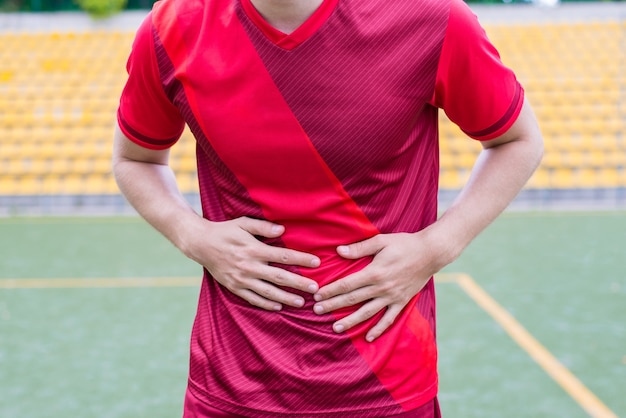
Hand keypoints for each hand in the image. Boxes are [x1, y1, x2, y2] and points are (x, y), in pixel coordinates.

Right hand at [184, 216, 319, 310]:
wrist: (200, 244)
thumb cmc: (225, 231)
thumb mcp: (243, 223)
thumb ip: (263, 227)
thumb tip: (282, 230)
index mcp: (254, 249)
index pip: (283, 256)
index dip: (301, 259)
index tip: (317, 262)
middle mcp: (249, 266)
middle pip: (279, 277)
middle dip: (299, 283)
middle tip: (315, 288)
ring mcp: (242, 278)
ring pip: (268, 291)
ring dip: (286, 298)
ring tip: (301, 302)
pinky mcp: (234, 287)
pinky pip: (252, 298)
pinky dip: (265, 304)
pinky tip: (278, 307)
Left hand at [313, 230, 444, 341]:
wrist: (431, 253)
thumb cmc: (405, 244)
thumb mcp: (381, 241)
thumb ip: (360, 248)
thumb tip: (339, 251)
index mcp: (374, 272)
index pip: (347, 284)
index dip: (330, 290)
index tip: (317, 295)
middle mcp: (382, 287)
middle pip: (353, 299)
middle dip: (333, 305)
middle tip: (317, 311)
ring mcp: (392, 297)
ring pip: (367, 312)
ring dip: (351, 321)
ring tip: (336, 329)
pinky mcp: (402, 302)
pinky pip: (389, 319)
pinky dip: (379, 329)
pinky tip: (368, 338)